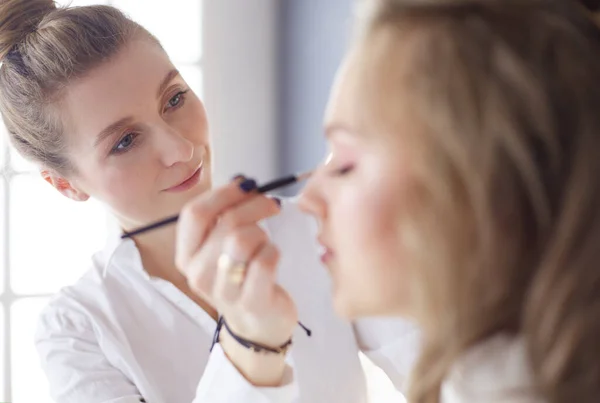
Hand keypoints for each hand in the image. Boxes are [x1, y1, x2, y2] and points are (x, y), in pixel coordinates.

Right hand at [175, 179, 297, 383]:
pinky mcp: (251, 301)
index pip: (194, 214)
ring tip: (265, 240)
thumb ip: (225, 215)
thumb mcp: (223, 247)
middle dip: (254, 206)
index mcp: (186, 255)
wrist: (258, 325)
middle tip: (271, 205)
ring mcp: (223, 291)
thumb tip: (243, 183)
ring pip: (242, 240)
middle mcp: (197, 274)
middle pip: (224, 223)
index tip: (247, 185)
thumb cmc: (242, 277)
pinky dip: (274, 251)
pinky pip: (265, 260)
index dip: (223, 193)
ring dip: (262, 232)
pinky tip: (273, 257)